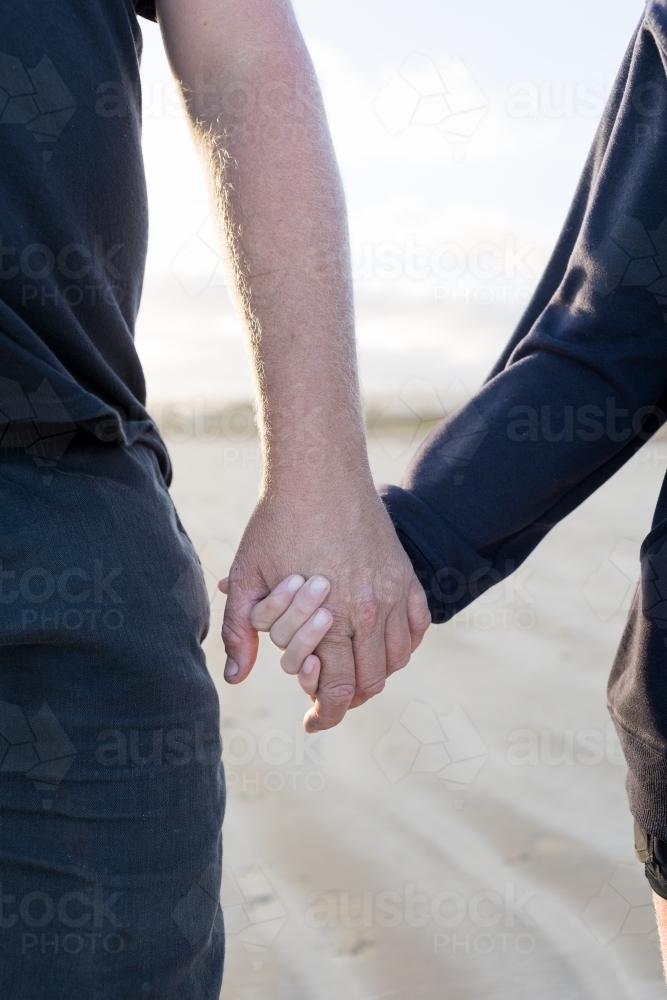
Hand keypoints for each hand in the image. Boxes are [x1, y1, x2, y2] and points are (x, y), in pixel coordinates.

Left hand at [219, 482, 430, 731]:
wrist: (319, 472)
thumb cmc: (276, 522)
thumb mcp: (247, 575)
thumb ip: (241, 630)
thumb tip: (235, 677)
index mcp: (332, 618)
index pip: (338, 689)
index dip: (326, 714)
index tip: (312, 723)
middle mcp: (370, 610)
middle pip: (370, 682)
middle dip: (347, 699)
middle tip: (326, 698)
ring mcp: (393, 591)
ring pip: (396, 660)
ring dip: (374, 675)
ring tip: (350, 672)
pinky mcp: (405, 574)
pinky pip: (417, 626)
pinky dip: (402, 645)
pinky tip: (380, 645)